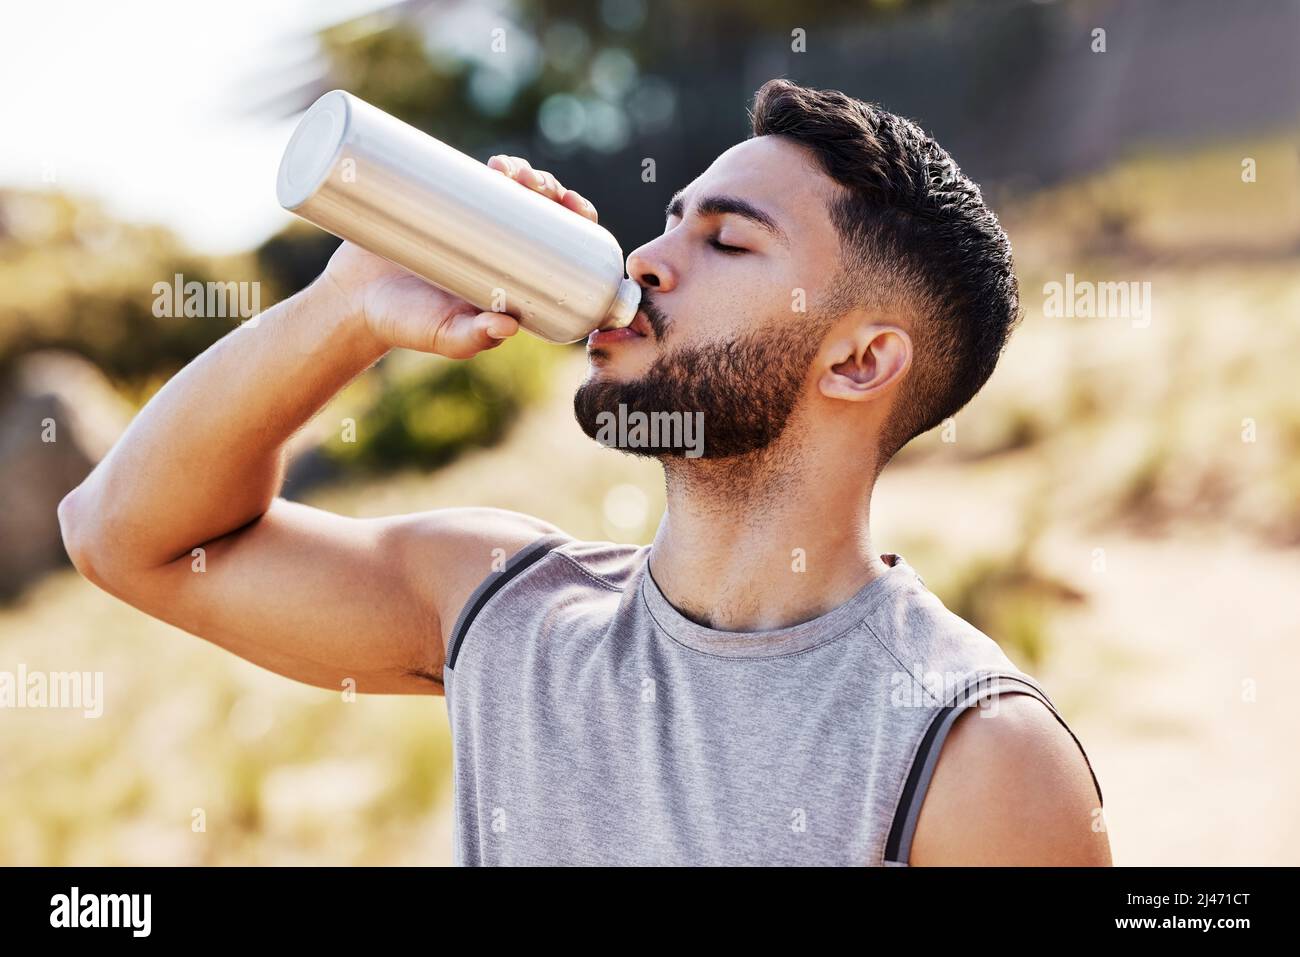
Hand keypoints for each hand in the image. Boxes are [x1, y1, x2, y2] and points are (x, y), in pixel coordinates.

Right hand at [318, 155, 598, 358]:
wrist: (352, 301)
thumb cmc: (404, 326)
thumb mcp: (443, 336)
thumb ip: (473, 338)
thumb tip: (508, 327)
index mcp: (515, 280)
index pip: (563, 246)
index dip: (578, 222)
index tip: (577, 208)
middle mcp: (500, 249)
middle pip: (542, 212)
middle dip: (551, 191)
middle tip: (539, 185)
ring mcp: (473, 224)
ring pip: (513, 191)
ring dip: (526, 174)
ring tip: (513, 172)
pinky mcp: (443, 203)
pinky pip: (476, 180)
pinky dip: (494, 169)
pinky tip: (500, 164)